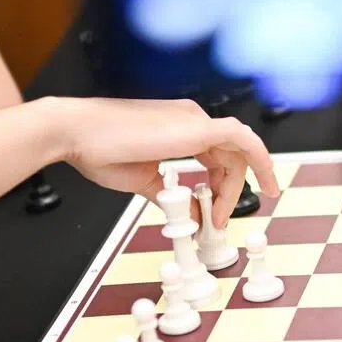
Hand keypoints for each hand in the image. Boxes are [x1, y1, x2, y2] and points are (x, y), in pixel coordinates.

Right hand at [53, 97, 278, 228]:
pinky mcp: (196, 128)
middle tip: (218, 222)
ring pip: (238, 151)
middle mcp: (190, 118)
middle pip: (229, 156)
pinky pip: (243, 141)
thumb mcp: (142, 179)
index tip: (212, 213)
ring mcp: (194, 120)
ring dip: (237, 186)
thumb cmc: (99, 150)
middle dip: (229, 192)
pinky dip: (260, 160)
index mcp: (178, 126)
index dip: (220, 187)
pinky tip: (266, 181)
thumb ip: (170, 195)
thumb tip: (191, 214)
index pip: (215, 156)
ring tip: (224, 216)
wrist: (76, 132)